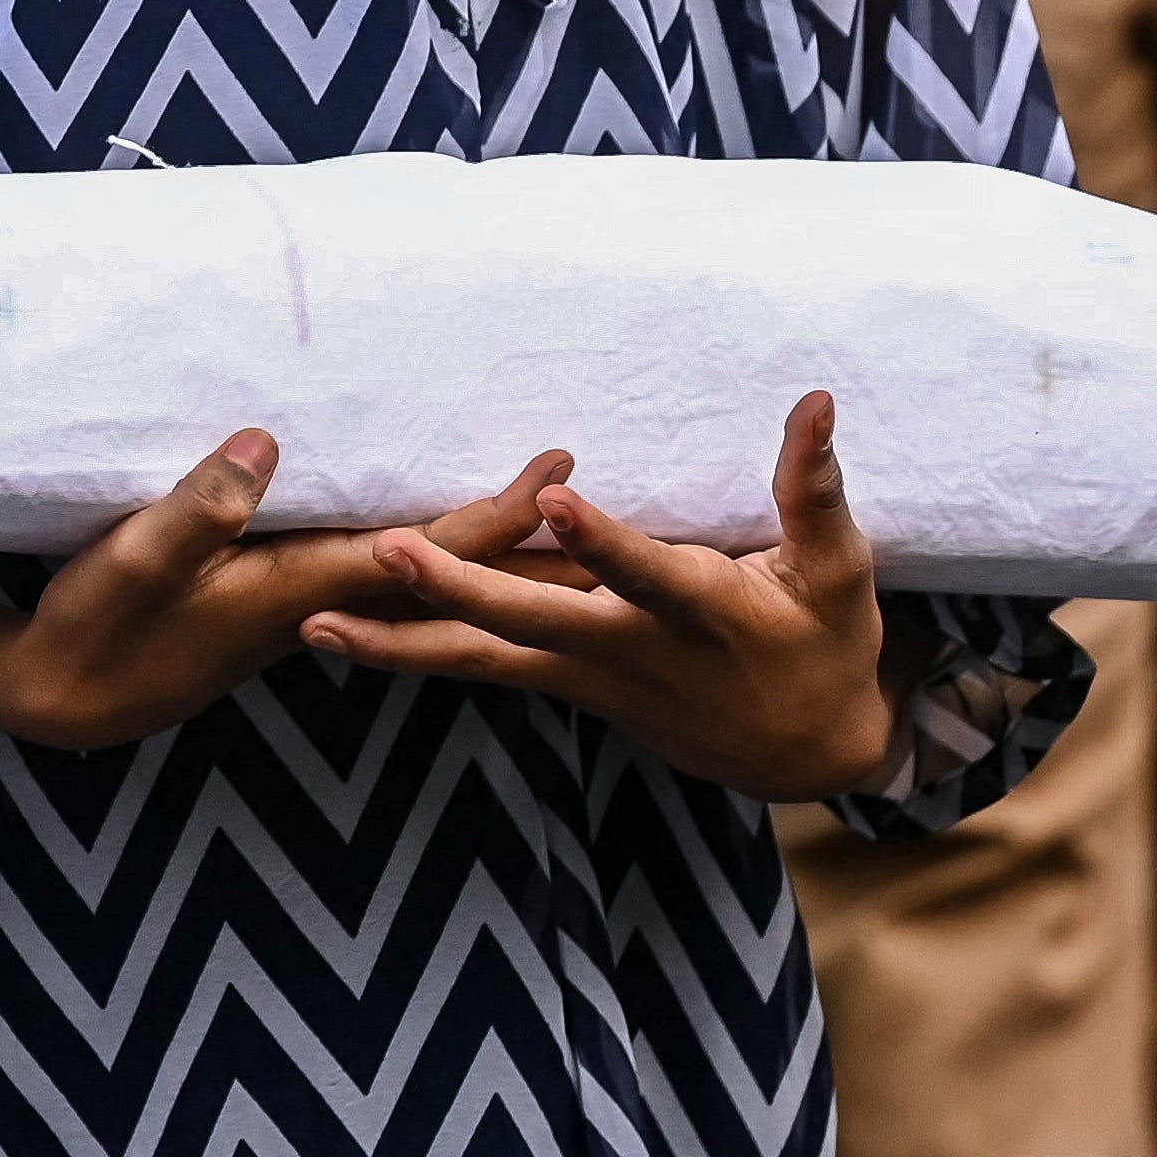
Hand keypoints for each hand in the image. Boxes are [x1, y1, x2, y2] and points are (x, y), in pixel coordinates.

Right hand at [0, 431, 538, 750]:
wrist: (62, 700)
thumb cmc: (94, 625)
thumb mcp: (135, 560)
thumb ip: (201, 506)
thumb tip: (267, 443)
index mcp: (305, 589)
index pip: (427, 552)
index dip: (499, 512)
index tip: (564, 462)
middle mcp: (325, 609)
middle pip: (454, 584)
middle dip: (536, 551)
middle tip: (619, 512)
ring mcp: (311, 618)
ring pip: (431, 593)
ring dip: (495, 567)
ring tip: (562, 534)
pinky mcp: (289, 616)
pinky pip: (392, 593)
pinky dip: (438, 572)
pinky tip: (448, 557)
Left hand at [304, 392, 897, 799]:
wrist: (807, 754)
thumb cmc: (827, 645)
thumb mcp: (840, 570)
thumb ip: (814, 488)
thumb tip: (817, 402)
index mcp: (702, 614)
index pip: (645, 574)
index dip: (599, 541)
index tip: (550, 498)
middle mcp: (632, 652)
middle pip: (534, 624)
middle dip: (459, 590)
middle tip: (388, 551)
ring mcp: (591, 677)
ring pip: (486, 662)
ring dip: (400, 644)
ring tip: (316, 623)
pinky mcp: (566, 686)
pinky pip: (480, 670)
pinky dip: (413, 656)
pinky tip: (342, 640)